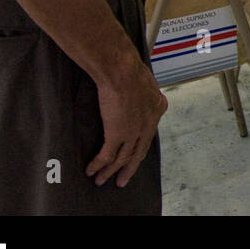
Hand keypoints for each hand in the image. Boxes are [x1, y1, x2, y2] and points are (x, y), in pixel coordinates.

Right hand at [86, 57, 168, 186]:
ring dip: (110, 171)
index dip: (140, 147)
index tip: (134, 157)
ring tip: (101, 180)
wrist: (122, 71)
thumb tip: (135, 93)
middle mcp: (149, 123)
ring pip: (123, 158)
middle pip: (138, 152)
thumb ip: (142, 92)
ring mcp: (134, 131)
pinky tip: (91, 170)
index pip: (149, 134)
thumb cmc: (129, 68)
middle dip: (129, 167)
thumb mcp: (145, 81)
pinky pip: (107, 155)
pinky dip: (98, 165)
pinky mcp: (118, 134)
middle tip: (122, 180)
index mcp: (158, 108)